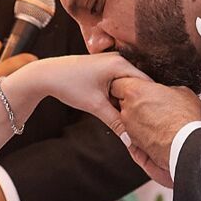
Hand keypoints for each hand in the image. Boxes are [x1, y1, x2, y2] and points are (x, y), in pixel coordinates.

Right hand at [0, 43, 36, 116]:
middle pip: (22, 80)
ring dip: (17, 89)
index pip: (20, 64)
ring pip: (17, 95)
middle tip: (18, 71)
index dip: (29, 59)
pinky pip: (9, 109)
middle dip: (23, 74)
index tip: (32, 58)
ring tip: (5, 87)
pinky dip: (9, 103)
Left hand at [10, 53, 141, 127]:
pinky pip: (120, 82)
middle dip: (140, 103)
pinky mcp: (105, 67)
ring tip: (133, 117)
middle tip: (145, 122)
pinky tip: (118, 108)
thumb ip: (115, 122)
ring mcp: (112, 62)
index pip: (147, 84)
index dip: (150, 102)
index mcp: (120, 64)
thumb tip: (130, 140)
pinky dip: (120, 95)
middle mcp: (119, 59)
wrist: (46, 75)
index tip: (154, 119)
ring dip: (129, 100)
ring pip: (129, 85)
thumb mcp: (95, 106)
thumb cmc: (68, 85)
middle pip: (139, 85)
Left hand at [110, 76, 200, 185]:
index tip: (134, 85)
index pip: (118, 83)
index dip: (126, 84)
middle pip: (122, 102)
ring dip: (139, 118)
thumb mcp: (181, 92)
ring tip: (159, 119)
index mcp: (135, 92)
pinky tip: (160, 131)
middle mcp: (128, 110)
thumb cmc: (186, 119)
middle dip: (133, 101)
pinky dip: (144, 133)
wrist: (188, 146)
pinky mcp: (134, 143)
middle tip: (151, 102)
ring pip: (128, 119)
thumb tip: (168, 93)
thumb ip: (166, 90)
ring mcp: (130, 128)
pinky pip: (135, 134)